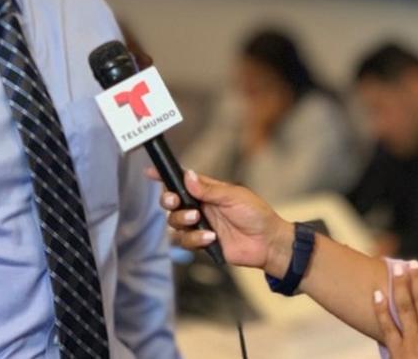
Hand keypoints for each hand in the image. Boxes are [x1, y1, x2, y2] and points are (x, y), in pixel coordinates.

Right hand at [150, 168, 293, 274]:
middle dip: (168, 201)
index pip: (182, 181)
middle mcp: (200, 207)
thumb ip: (209, 189)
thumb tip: (187, 176)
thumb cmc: (256, 214)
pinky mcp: (202, 243)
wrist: (267, 242)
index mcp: (207, 191)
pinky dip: (195, 239)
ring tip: (199, 220)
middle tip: (175, 201)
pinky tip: (211, 238)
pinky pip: (185, 241)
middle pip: (171, 202)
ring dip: (183, 220)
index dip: (165, 177)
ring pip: (175, 223)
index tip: (150, 173)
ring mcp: (200, 225)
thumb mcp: (234, 196)